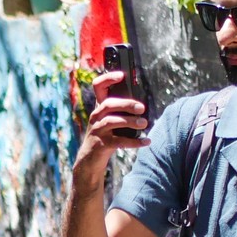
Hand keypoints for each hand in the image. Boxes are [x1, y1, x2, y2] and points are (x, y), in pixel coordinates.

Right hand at [71, 71, 148, 189]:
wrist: (90, 160)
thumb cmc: (105, 136)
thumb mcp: (111, 121)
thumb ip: (121, 111)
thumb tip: (143, 105)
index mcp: (99, 108)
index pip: (98, 86)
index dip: (108, 78)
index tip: (122, 75)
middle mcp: (96, 116)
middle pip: (109, 104)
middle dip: (126, 104)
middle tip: (141, 108)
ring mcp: (97, 130)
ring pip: (112, 121)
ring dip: (130, 122)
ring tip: (144, 123)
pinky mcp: (101, 144)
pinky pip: (119, 141)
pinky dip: (134, 142)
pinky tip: (146, 142)